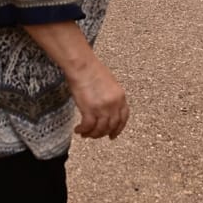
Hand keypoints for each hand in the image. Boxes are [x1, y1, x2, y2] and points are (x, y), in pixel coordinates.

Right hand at [20, 21, 128, 139]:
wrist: (82, 66)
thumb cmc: (92, 70)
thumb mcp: (109, 84)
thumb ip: (111, 97)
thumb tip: (106, 108)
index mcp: (120, 96)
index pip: (123, 118)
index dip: (118, 128)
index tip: (113, 135)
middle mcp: (114, 104)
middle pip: (111, 126)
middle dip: (103, 133)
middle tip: (95, 136)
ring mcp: (102, 108)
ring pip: (100, 129)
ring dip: (92, 134)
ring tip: (85, 134)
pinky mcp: (89, 110)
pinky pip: (88, 127)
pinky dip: (83, 131)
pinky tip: (78, 130)